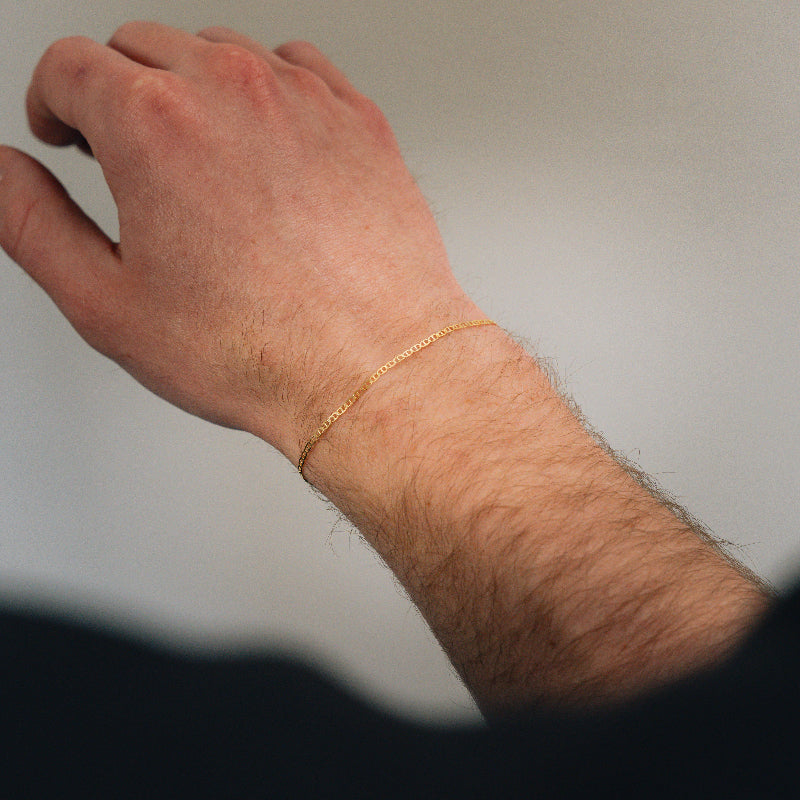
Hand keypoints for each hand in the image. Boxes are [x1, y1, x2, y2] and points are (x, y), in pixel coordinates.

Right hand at [0, 22, 480, 460]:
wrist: (374, 367)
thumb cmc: (262, 350)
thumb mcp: (109, 305)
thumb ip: (32, 224)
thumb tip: (4, 174)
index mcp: (154, 125)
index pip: (70, 65)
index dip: (52, 100)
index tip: (64, 128)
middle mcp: (231, 92)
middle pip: (142, 47)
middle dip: (116, 92)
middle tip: (123, 151)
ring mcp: (304, 99)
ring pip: (220, 52)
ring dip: (193, 90)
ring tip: (198, 155)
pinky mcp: (358, 119)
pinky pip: (297, 69)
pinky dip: (267, 92)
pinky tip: (266, 144)